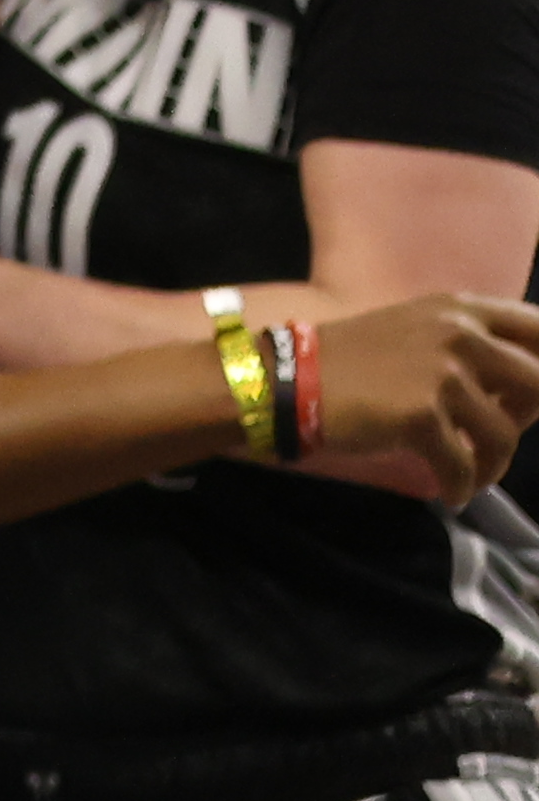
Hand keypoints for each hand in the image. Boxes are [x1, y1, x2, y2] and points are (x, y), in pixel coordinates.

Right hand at [309, 296, 538, 498]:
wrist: (286, 381)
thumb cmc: (350, 359)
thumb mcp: (415, 330)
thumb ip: (469, 345)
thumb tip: (525, 392)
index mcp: (459, 308)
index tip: (531, 399)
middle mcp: (459, 334)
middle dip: (525, 419)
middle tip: (492, 437)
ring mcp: (442, 374)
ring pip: (505, 435)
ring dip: (491, 466)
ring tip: (469, 476)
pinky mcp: (422, 416)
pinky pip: (464, 467)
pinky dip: (460, 487)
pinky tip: (447, 492)